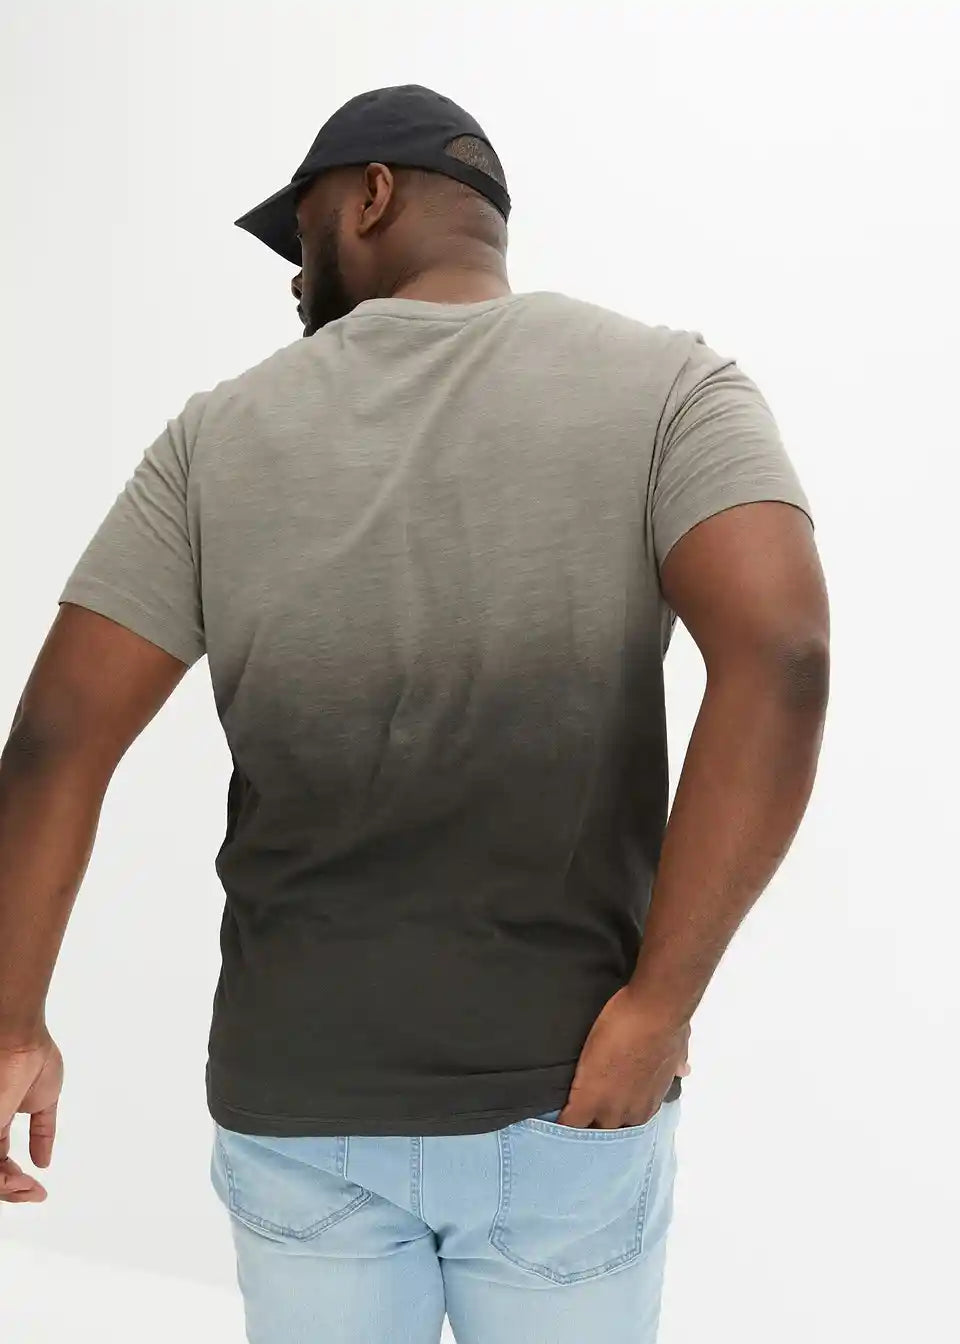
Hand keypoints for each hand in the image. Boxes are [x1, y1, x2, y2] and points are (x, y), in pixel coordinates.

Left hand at [0, 1029, 63, 1201]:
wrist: (21, 1040)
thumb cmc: (32, 1057)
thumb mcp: (45, 1101)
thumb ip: (43, 1131)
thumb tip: (44, 1160)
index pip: (1, 1162)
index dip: (17, 1180)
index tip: (38, 1189)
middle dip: (15, 1191)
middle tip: (34, 1193)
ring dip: (11, 1190)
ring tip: (30, 1190)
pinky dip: (6, 1182)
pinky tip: (23, 1182)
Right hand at [556, 986, 689, 1129]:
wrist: (653, 1014)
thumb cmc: (667, 1027)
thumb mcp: (677, 1050)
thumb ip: (676, 1063)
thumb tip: (683, 1068)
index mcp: (649, 1103)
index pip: (628, 1126)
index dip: (614, 1120)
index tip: (604, 1116)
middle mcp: (632, 1112)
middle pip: (608, 1136)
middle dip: (596, 1131)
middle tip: (581, 1126)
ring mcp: (609, 1108)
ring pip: (589, 1132)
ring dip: (577, 1130)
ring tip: (562, 1129)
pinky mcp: (587, 1098)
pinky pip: (569, 1121)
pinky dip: (560, 1124)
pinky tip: (550, 1124)